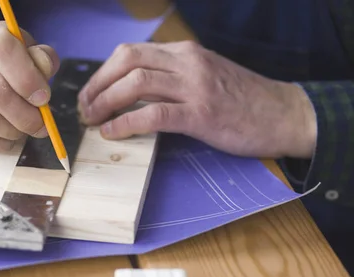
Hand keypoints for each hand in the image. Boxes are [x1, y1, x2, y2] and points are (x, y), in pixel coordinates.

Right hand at [0, 20, 59, 151]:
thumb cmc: (5, 61)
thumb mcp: (27, 50)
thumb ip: (42, 59)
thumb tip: (45, 70)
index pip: (3, 50)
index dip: (27, 78)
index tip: (44, 98)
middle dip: (24, 115)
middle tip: (41, 125)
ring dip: (12, 131)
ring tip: (25, 131)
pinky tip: (10, 140)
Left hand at [77, 41, 316, 158]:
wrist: (283, 114)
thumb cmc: (241, 100)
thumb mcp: (204, 76)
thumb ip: (171, 77)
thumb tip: (131, 91)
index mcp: (185, 53)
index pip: (131, 53)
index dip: (102, 73)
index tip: (90, 94)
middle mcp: (187, 62)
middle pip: (126, 61)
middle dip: (97, 85)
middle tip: (84, 108)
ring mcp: (195, 86)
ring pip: (135, 83)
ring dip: (105, 102)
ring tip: (92, 121)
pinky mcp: (201, 114)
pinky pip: (153, 114)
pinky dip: (126, 123)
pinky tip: (112, 133)